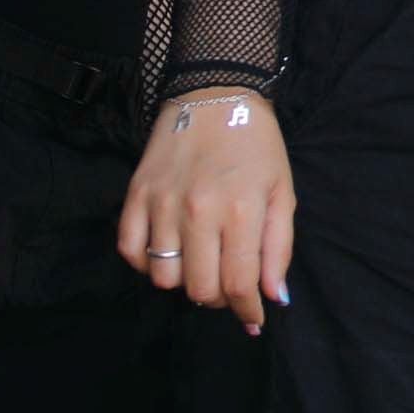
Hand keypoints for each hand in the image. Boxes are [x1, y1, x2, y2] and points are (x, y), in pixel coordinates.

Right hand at [118, 88, 294, 330]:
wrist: (215, 94)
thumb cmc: (256, 145)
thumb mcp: (283, 191)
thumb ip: (279, 247)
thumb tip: (273, 298)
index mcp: (240, 210)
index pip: (237, 284)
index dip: (246, 311)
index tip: (252, 318)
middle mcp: (198, 211)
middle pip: (198, 288)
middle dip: (218, 298)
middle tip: (227, 284)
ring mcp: (161, 203)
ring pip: (163, 278)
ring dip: (183, 281)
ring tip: (199, 263)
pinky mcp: (135, 194)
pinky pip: (130, 251)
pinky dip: (146, 263)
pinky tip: (168, 251)